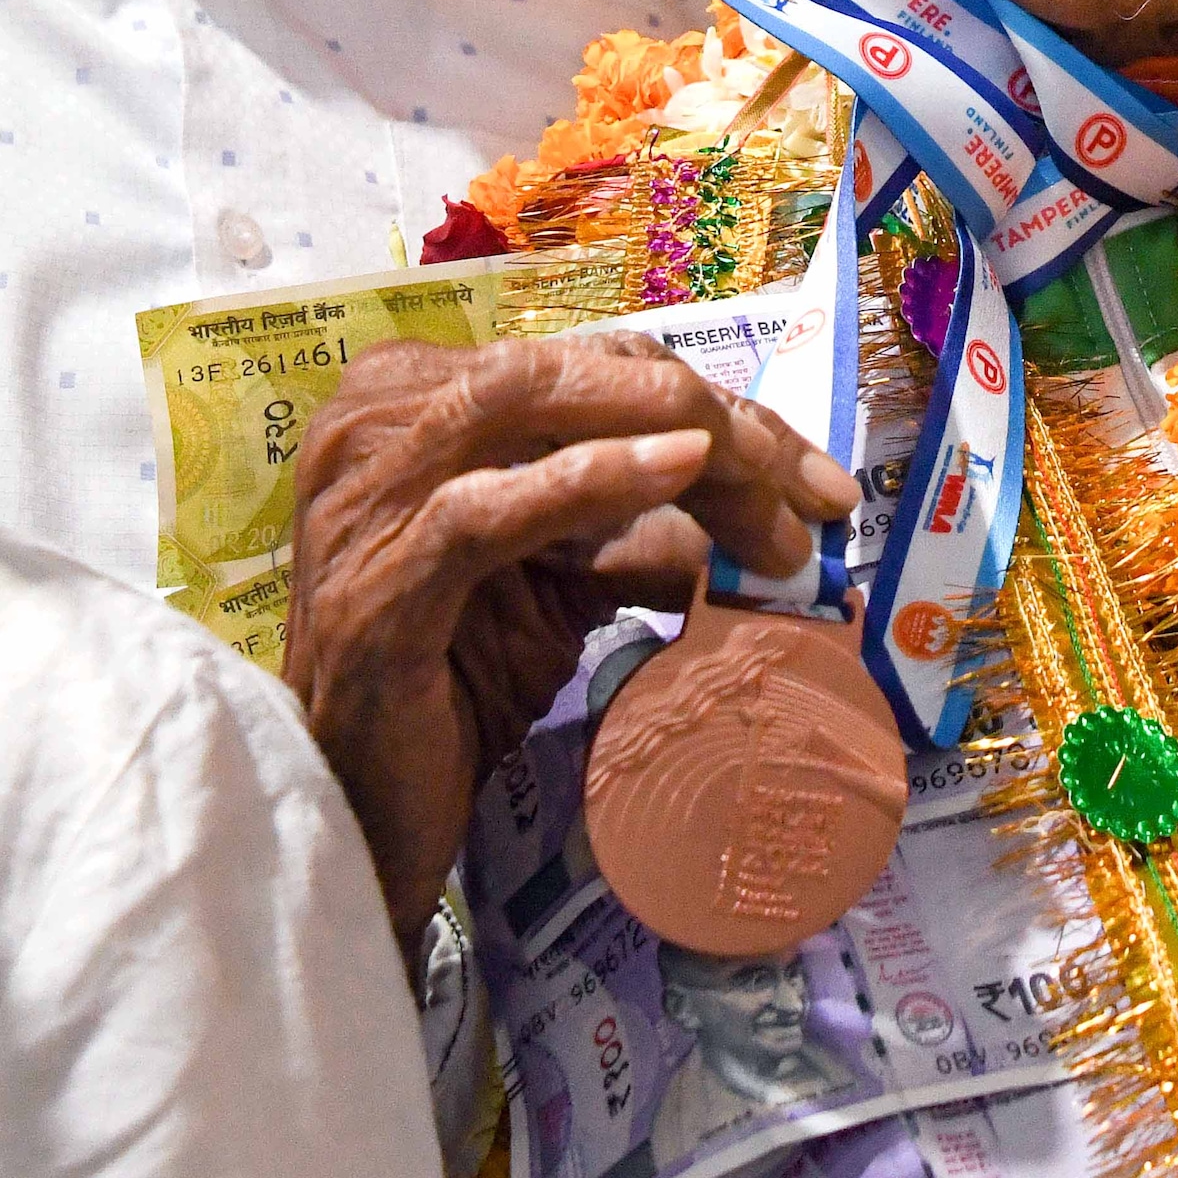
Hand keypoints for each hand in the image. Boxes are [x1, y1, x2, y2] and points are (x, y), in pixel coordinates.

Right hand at [283, 333, 856, 950]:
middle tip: (813, 493)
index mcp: (416, 399)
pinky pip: (484, 508)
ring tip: (770, 481)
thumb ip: (644, 526)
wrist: (367, 813)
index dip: (711, 401)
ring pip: (531, 406)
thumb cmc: (458, 680)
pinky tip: (679, 468)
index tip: (811, 478)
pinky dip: (589, 478)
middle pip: (569, 370)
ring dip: (672, 434)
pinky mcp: (376, 582)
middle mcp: (375, 423)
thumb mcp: (569, 581)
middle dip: (710, 414)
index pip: (587, 364)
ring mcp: (363, 496)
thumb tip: (767, 506)